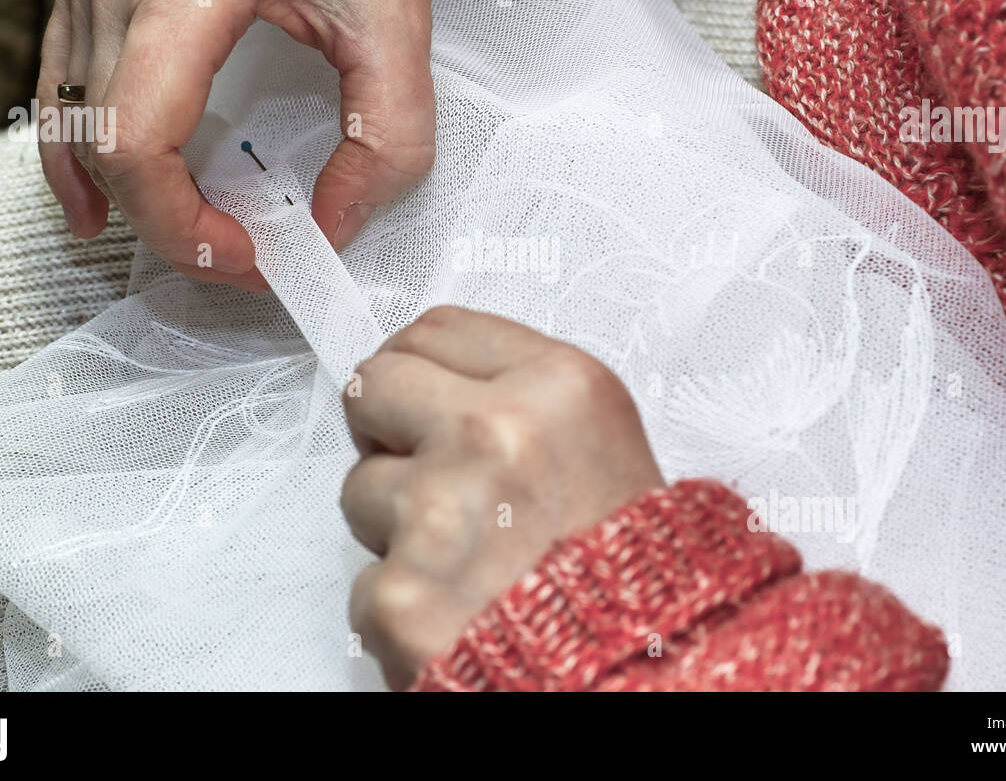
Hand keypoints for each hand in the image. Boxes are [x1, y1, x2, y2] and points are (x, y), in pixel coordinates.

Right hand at [37, 0, 435, 291]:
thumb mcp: (396, 18)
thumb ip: (386, 138)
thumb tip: (333, 227)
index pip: (138, 145)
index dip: (183, 229)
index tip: (248, 258)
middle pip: (99, 144)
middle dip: (162, 225)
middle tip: (233, 256)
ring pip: (67, 116)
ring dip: (118, 192)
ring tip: (177, 235)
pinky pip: (62, 78)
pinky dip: (79, 144)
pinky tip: (102, 188)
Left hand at [340, 306, 665, 688]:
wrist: (648, 675)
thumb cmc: (639, 576)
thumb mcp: (604, 443)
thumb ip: (524, 398)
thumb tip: (435, 382)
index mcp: (558, 388)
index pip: (436, 330)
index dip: (419, 366)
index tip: (415, 393)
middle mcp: (496, 435)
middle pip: (374, 385)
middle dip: (386, 429)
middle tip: (425, 471)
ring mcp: (441, 514)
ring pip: (357, 488)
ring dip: (394, 525)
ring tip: (465, 560)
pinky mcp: (400, 596)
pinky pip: (362, 581)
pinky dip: (399, 603)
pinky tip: (456, 613)